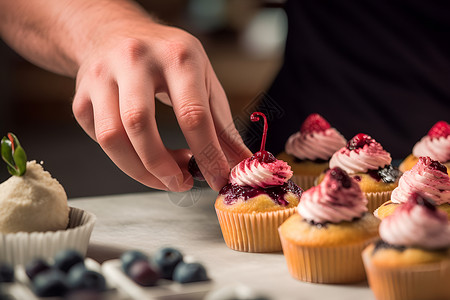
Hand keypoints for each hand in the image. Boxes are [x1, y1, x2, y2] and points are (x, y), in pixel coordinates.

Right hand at [72, 21, 250, 191]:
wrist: (116, 33)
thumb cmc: (167, 58)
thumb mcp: (204, 79)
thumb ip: (222, 124)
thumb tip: (241, 163)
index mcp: (176, 56)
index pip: (192, 114)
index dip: (207, 154)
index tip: (218, 179)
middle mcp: (134, 60)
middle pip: (139, 124)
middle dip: (162, 167)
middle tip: (181, 183)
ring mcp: (101, 76)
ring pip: (111, 137)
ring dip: (140, 170)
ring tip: (164, 175)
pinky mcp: (80, 95)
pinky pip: (99, 139)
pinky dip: (122, 157)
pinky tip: (141, 152)